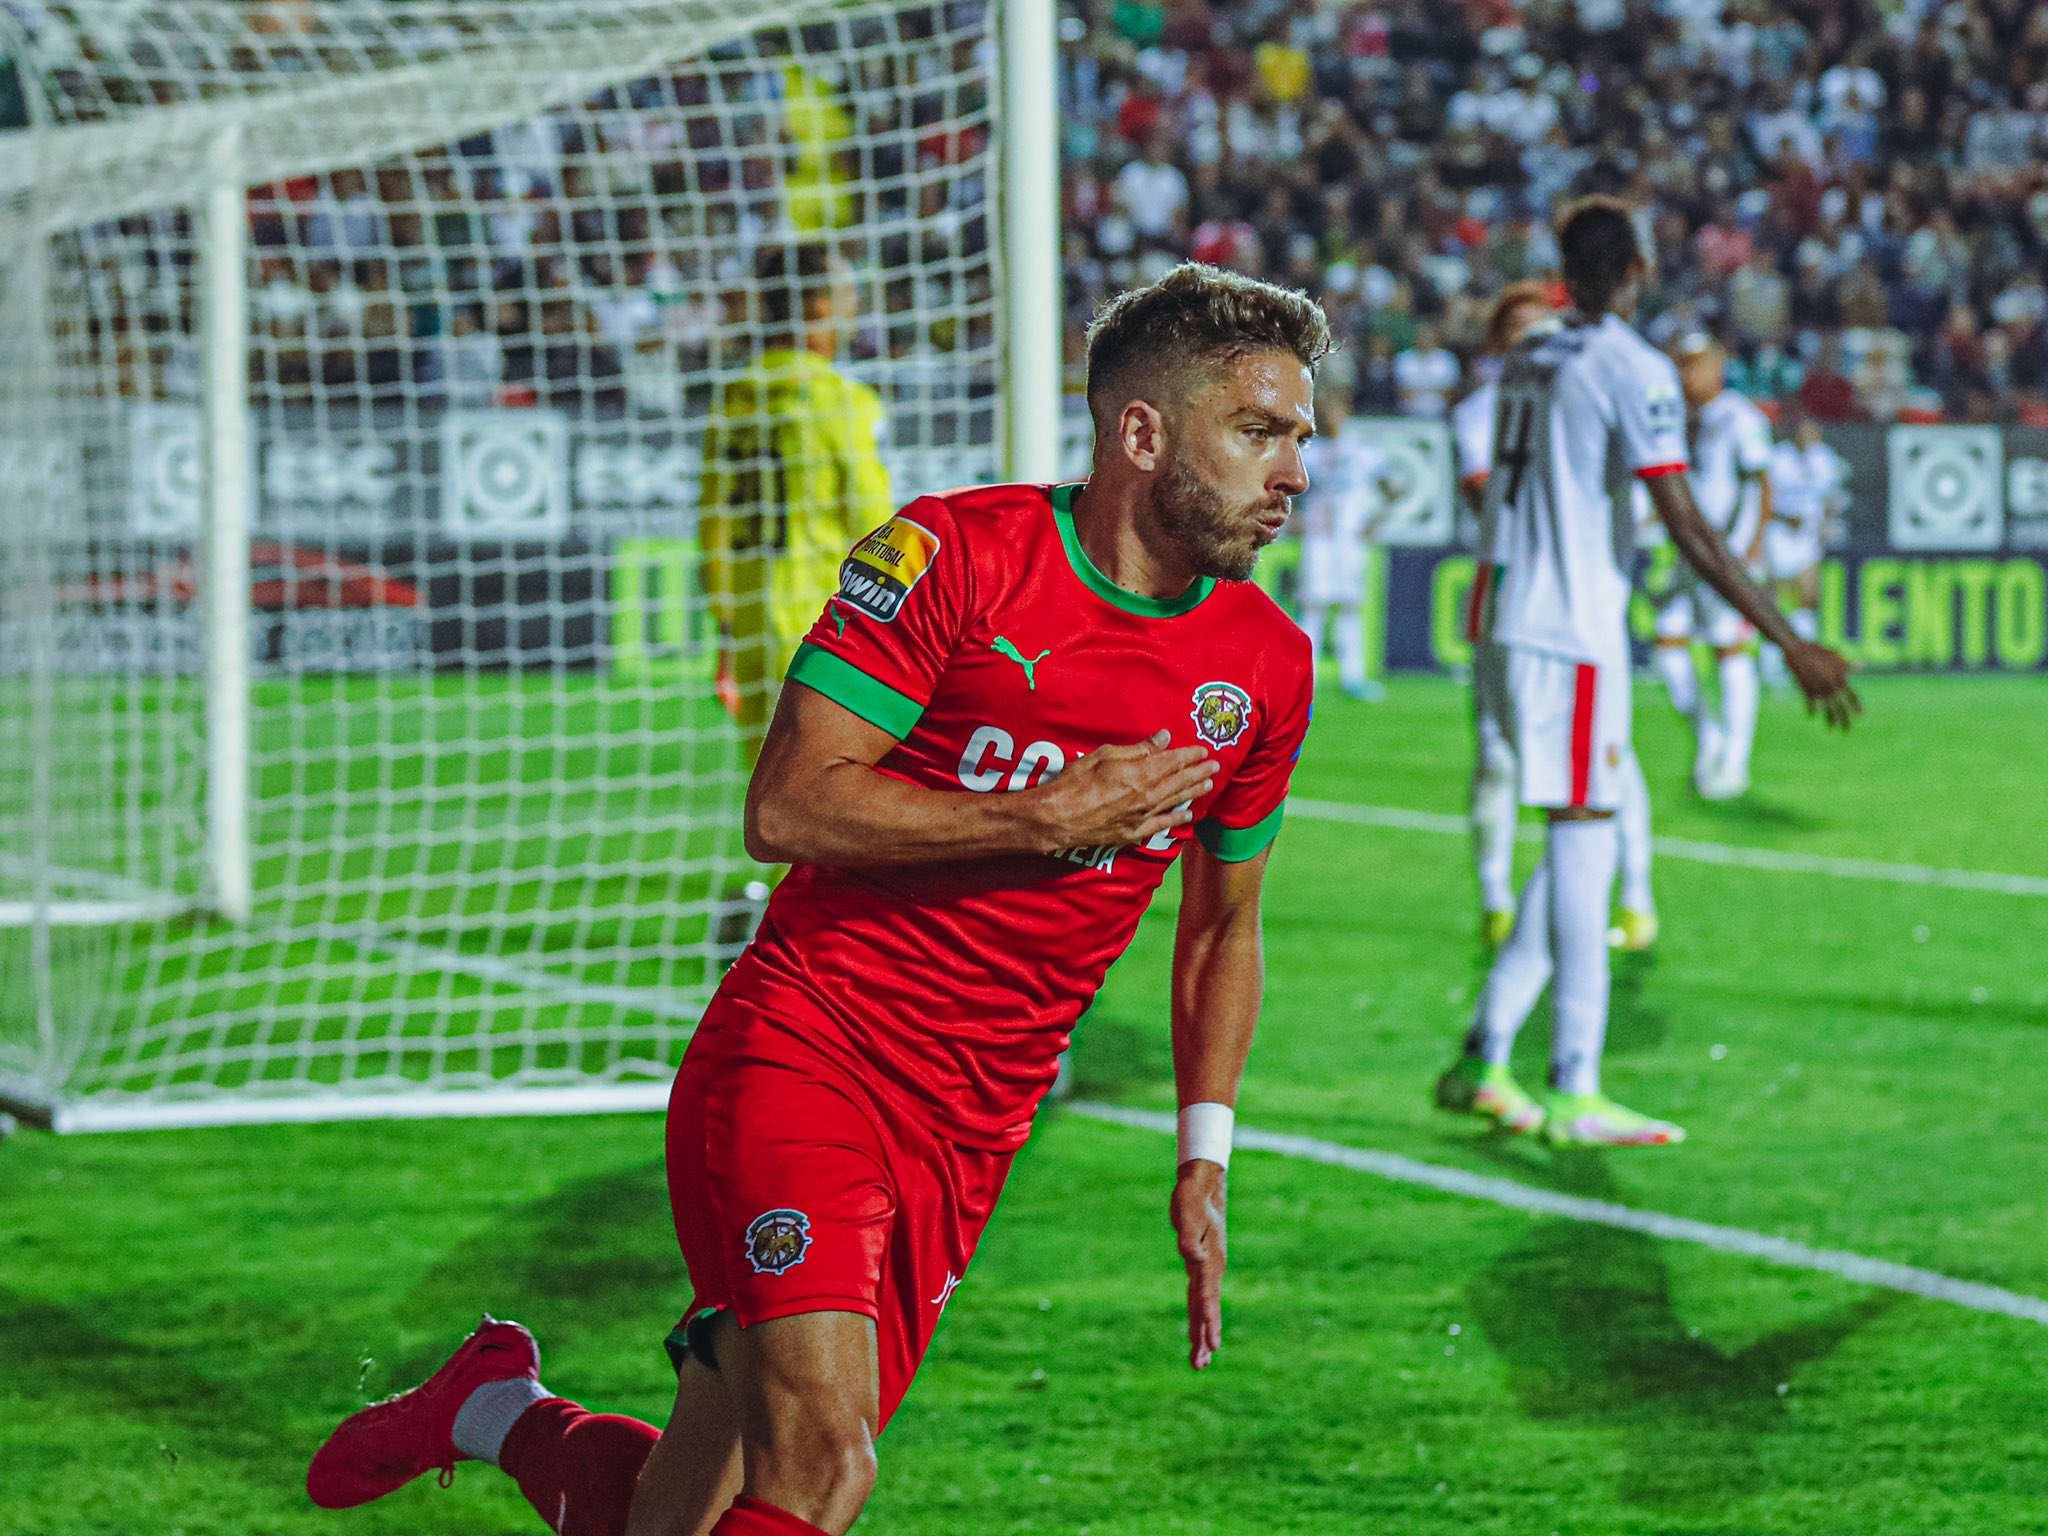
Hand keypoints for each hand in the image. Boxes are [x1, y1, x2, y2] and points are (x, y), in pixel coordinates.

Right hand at [1027, 729, 1215, 851]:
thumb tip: (1164, 738)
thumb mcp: (1104, 755)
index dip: (1190, 755)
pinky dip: (1176, 819)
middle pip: (1179, 782)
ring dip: (1193, 792)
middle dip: (1198, 772)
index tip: (1203, 750)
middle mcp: (1147, 796)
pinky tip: (1187, 815)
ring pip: (1174, 802)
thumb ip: (1138, 749)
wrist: (1057, 818)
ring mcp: (1142, 817)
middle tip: (1214, 766)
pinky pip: (1161, 825)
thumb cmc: (1075, 782)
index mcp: (1140, 773)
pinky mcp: (1133, 833)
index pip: (1173, 762)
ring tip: (1207, 785)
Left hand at [1171, 1158, 1227, 1370]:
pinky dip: (1199, 1315)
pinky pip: (1200, 1296)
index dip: (1208, 1322)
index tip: (1212, 1346)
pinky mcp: (1201, 1264)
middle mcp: (1211, 1269)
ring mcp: (1207, 1268)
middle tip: (1200, 1366)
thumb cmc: (1192, 1198)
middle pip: (1206, 1309)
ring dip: (1201, 1332)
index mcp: (1210, 1262)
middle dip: (1204, 1338)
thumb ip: (1190, 1238)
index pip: (1207, 1298)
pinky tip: (1198, 1329)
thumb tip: (1193, 1258)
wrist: (1203, 1184)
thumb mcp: (1188, 1215)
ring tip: (1200, 1360)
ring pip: (1203, 1307)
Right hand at [1785, 640, 1859, 730]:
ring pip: (1825, 709)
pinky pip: (1810, 704)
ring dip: (1829, 720)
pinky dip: (1811, 710)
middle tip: (1847, 731)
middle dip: (1844, 720)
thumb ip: (1848, 665)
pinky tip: (1812, 716)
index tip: (1861, 715)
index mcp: (1839, 679)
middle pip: (1839, 707)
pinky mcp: (1805, 690)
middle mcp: (1830, 687)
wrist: (1797, 651)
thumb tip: (1863, 667)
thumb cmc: (1817, 651)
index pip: (1851, 696)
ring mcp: (1817, 690)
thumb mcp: (1836, 656)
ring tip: (1831, 729)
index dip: (1856, 706)